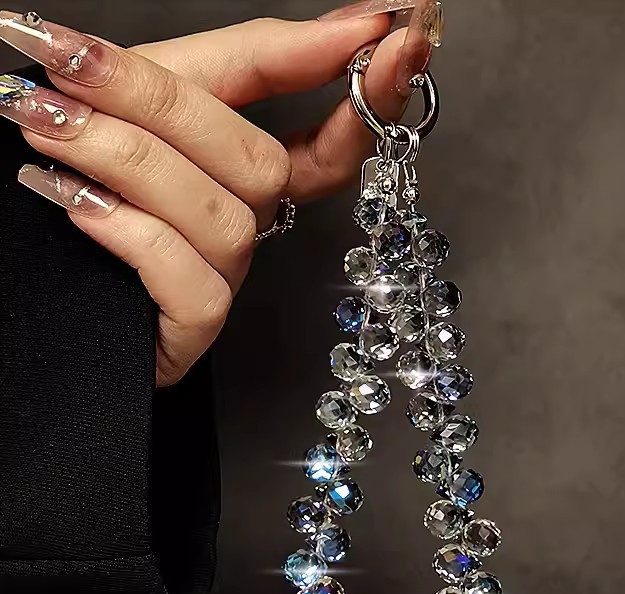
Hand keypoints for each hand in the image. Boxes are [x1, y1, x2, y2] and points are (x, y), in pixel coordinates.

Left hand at [0, 10, 406, 385]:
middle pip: (262, 166)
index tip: (384, 37)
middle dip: (165, 105)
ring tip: (42, 124)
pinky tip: (73, 202)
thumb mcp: (145, 92)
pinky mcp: (190, 330)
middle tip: (72, 61)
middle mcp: (243, 226)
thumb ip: (231, 62)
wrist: (13, 262)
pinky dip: (130, 233)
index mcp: (239, 172)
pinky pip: (194, 283)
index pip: (327, 144)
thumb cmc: (67, 170)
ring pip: (224, 218)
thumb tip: (332, 25)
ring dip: (126, 159)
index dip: (360, 96)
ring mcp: (221, 280)